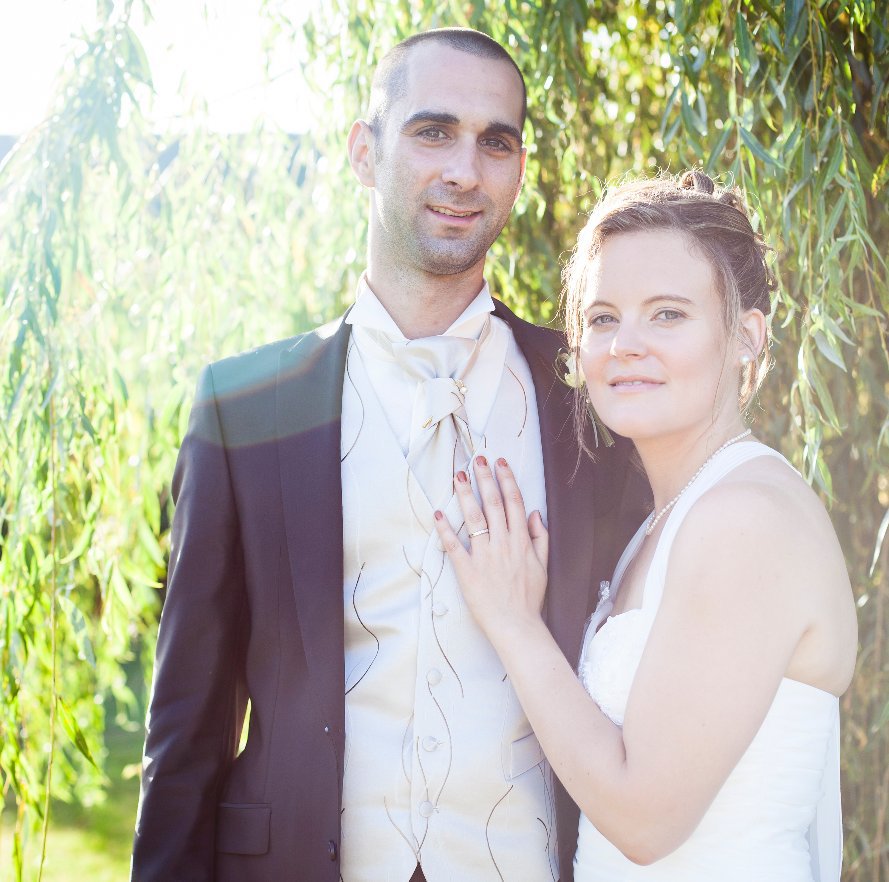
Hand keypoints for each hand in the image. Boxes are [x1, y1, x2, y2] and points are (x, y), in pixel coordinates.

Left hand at [434, 456, 547, 645]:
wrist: (517, 626)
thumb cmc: (529, 598)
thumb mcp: (543, 565)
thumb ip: (540, 537)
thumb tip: (534, 513)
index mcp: (521, 541)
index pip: (514, 503)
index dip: (507, 480)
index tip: (500, 463)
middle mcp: (503, 544)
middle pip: (493, 504)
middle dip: (485, 479)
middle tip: (478, 459)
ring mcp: (484, 557)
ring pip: (474, 519)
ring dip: (466, 495)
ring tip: (459, 476)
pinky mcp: (467, 571)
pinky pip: (454, 547)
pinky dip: (445, 529)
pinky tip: (439, 513)